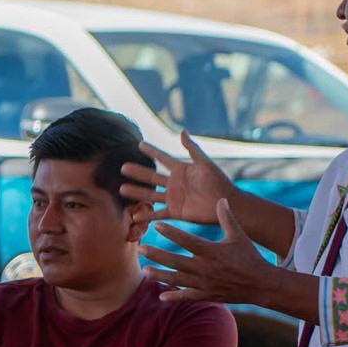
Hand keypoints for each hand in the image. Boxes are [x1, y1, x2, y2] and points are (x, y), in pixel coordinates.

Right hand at [120, 132, 237, 241]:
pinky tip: (134, 215)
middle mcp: (174, 183)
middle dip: (137, 172)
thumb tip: (182, 131)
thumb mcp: (204, 163)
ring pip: (150, 194)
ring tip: (122, 189)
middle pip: (152, 177)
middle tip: (123, 167)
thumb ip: (191, 148)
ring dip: (137, 192)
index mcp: (181, 170)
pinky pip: (158, 213)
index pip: (163, 158)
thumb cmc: (218, 181)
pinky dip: (147, 215)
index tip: (140, 144)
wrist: (225, 202)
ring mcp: (173, 198)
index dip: (152, 151)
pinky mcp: (175, 211)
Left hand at [140, 200, 279, 306]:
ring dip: (160, 275)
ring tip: (145, 271)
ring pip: (177, 279)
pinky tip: (162, 296)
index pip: (187, 240)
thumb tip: (221, 199)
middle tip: (140, 249)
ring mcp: (205, 283)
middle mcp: (205, 268)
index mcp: (212, 251)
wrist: (261, 284)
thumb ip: (227, 218)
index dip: (171, 233)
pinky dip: (175, 296)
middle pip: (175, 260)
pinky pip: (188, 296)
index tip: (156, 225)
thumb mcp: (239, 235)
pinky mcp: (207, 295)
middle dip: (157, 255)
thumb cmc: (250, 256)